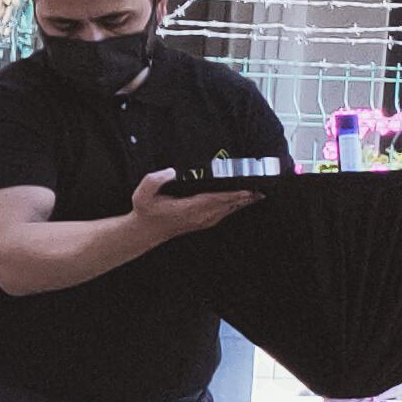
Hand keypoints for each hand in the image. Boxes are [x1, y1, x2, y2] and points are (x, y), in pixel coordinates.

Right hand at [128, 168, 262, 245]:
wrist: (145, 231)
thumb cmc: (146, 211)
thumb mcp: (141, 195)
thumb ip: (154, 180)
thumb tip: (171, 171)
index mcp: (187, 209)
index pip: (214, 200)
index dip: (232, 195)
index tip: (246, 190)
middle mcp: (198, 216)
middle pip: (226, 205)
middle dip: (244, 198)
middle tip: (260, 189)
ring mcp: (202, 221)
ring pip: (228, 210)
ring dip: (242, 203)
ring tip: (257, 194)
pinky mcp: (204, 222)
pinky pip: (224, 213)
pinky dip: (235, 206)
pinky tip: (242, 202)